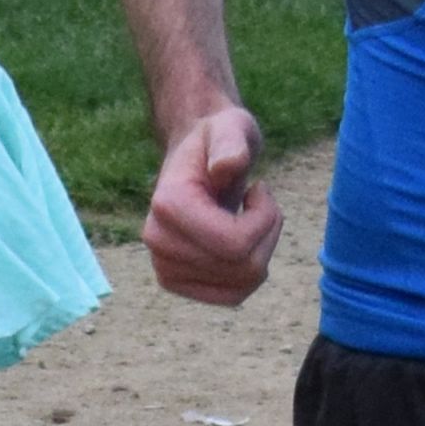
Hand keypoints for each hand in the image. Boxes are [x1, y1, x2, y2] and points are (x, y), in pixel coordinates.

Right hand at [143, 103, 281, 306]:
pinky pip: (231, 296)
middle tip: (259, 203)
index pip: (235, 244)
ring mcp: (163, 266)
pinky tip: (241, 244)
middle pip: (242, 266)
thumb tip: (225, 167)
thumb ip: (231, 143)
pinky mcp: (174, 282)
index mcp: (168, 206)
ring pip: (242, 283)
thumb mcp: (232, 128)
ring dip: (261, 251)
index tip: (260, 190)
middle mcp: (158, 241)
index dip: (266, 220)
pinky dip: (249, 273)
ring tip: (248, 219)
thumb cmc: (218, 140)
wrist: (194, 159)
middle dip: (266, 233)